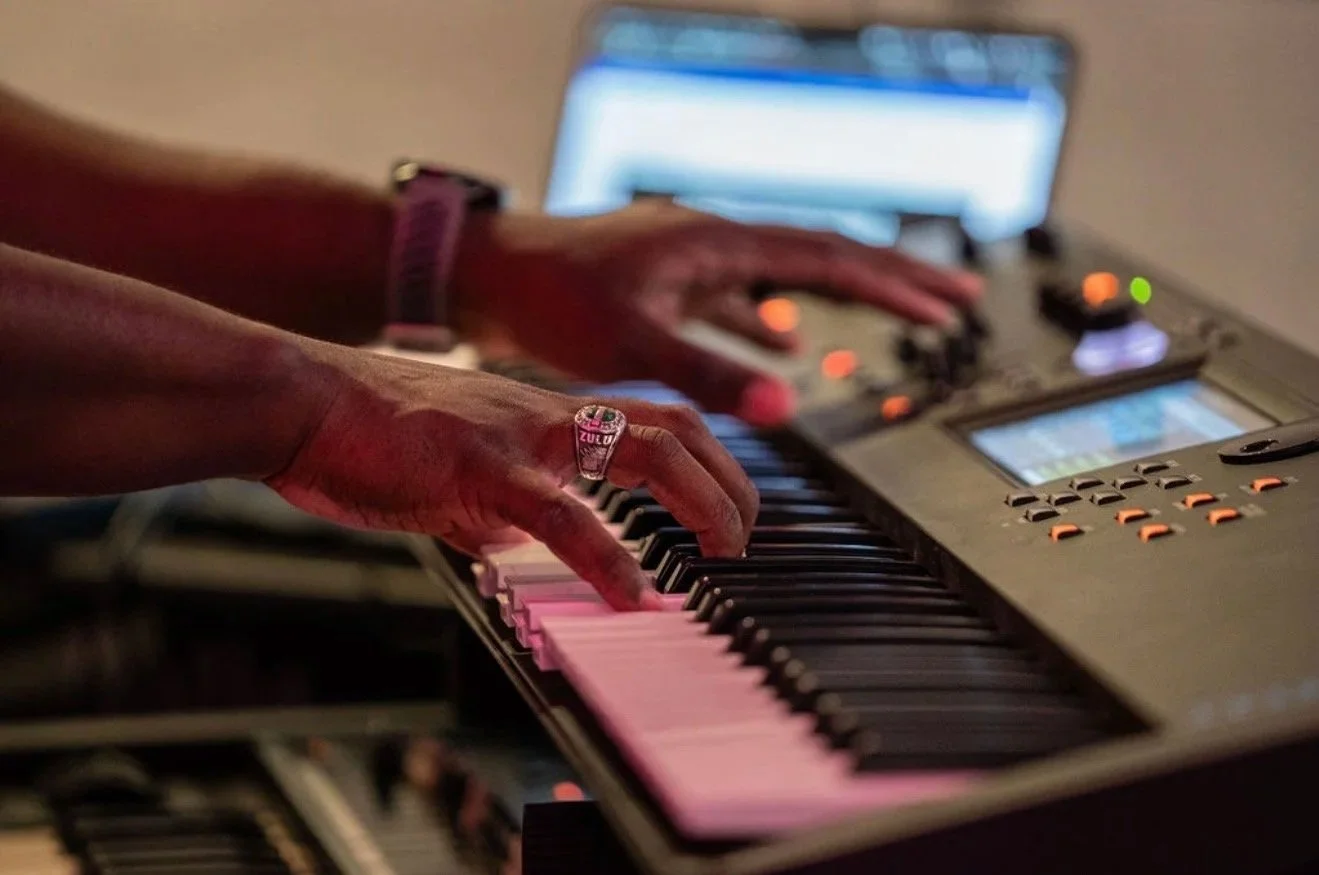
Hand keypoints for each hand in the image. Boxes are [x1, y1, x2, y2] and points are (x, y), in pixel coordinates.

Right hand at [265, 341, 756, 608]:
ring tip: (723, 553)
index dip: (706, 458)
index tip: (727, 505)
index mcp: (543, 412)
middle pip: (673, 427)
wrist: (299, 399)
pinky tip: (633, 596)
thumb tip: (521, 547)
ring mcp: (520, 435)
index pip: (652, 419)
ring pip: (642, 453)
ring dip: (700, 504)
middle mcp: (547, 413)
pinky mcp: (479, 468)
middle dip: (728, 481)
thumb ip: (498, 508)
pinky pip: (561, 513)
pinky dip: (608, 558)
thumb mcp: (453, 469)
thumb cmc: (366, 432)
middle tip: (744, 536)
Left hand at [451, 200, 981, 424]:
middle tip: (953, 298)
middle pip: (822, 255)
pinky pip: (738, 297)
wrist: (488, 279)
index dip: (892, 284)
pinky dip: (769, 320)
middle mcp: (713, 241)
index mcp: (717, 243)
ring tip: (894, 313)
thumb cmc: (549, 301)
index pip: (828, 258)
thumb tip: (792, 400)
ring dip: (839, 296)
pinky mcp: (668, 283)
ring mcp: (692, 260)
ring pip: (785, 274)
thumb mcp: (634, 342)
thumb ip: (711, 373)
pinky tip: (782, 343)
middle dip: (890, 280)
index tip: (949, 305)